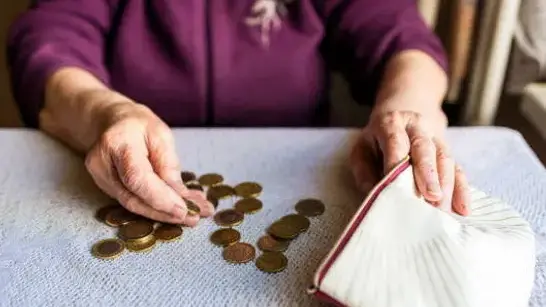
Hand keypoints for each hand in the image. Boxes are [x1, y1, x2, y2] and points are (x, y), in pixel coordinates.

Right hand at [85, 102, 213, 224]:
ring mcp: (99, 177)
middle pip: (133, 198)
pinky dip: (154, 208)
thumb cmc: (139, 125)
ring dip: (162, 214)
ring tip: (190, 215)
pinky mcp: (104, 187)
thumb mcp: (161, 135)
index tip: (184, 210)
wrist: (112, 122)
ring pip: (132, 204)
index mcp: (117, 143)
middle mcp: (101, 163)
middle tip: (193, 217)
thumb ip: (169, 164)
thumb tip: (180, 195)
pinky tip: (174, 209)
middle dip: (165, 212)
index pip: (137, 178)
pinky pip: (131, 201)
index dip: (161, 199)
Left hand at [350, 110, 469, 215]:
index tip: (398, 185)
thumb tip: (375, 195)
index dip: (397, 162)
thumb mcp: (362, 151)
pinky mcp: (447, 152)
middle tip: (432, 197)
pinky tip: (462, 208)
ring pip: (444, 158)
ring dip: (446, 185)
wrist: (400, 117)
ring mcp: (435, 137)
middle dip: (429, 173)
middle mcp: (416, 127)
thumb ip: (364, 171)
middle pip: (424, 148)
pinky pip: (458, 168)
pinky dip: (461, 189)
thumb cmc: (376, 143)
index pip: (395, 141)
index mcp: (391, 123)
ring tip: (443, 209)